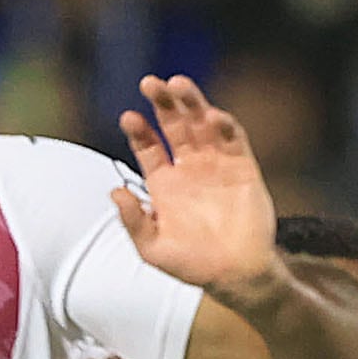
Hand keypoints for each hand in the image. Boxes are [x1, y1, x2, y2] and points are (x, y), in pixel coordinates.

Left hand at [114, 76, 280, 299]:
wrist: (237, 276)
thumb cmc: (193, 265)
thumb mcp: (152, 249)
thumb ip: (133, 221)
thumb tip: (113, 191)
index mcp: (165, 183)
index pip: (148, 146)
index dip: (138, 130)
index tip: (128, 117)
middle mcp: (190, 168)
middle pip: (174, 125)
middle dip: (162, 103)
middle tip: (150, 83)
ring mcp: (217, 165)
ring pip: (202, 124)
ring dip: (191, 102)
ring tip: (179, 83)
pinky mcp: (244, 168)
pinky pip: (234, 140)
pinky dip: (224, 125)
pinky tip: (212, 115)